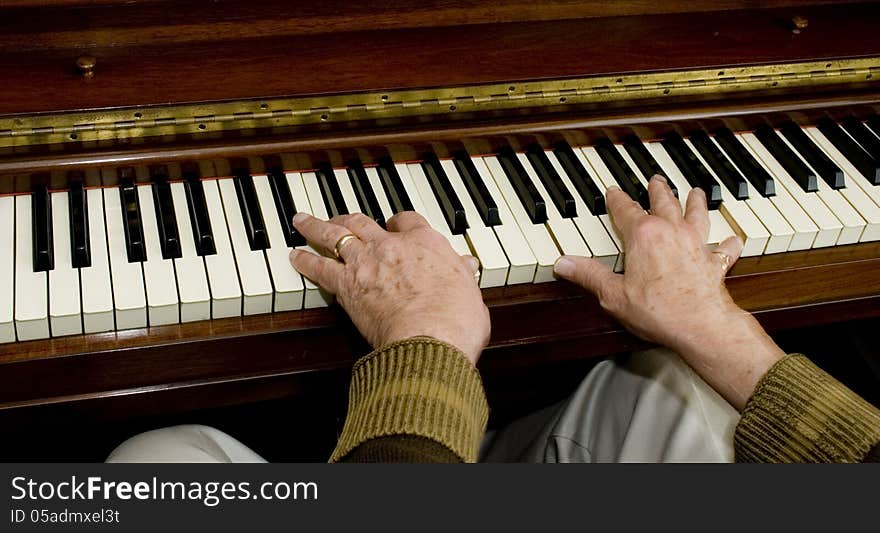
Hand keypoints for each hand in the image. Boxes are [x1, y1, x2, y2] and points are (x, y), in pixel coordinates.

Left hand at [289, 211, 489, 364]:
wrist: (430, 337)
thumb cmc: (456, 320)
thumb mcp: (470, 292)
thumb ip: (463, 276)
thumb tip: (467, 266)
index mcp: (426, 242)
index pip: (408, 220)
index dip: (399, 222)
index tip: (394, 225)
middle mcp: (392, 245)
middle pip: (364, 221)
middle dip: (350, 217)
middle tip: (340, 216)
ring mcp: (365, 263)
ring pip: (335, 235)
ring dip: (316, 227)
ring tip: (302, 221)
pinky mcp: (346, 286)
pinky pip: (319, 267)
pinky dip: (305, 260)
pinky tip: (295, 256)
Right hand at [553, 175, 783, 408]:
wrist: (701, 325)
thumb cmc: (658, 310)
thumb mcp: (613, 295)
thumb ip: (588, 275)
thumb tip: (564, 263)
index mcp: (643, 236)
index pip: (626, 210)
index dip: (617, 199)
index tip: (613, 191)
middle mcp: (671, 232)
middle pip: (664, 202)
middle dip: (657, 190)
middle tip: (655, 180)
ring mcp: (696, 244)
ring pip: (696, 214)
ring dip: (696, 202)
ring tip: (696, 192)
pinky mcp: (715, 262)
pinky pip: (725, 248)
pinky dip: (729, 243)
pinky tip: (734, 239)